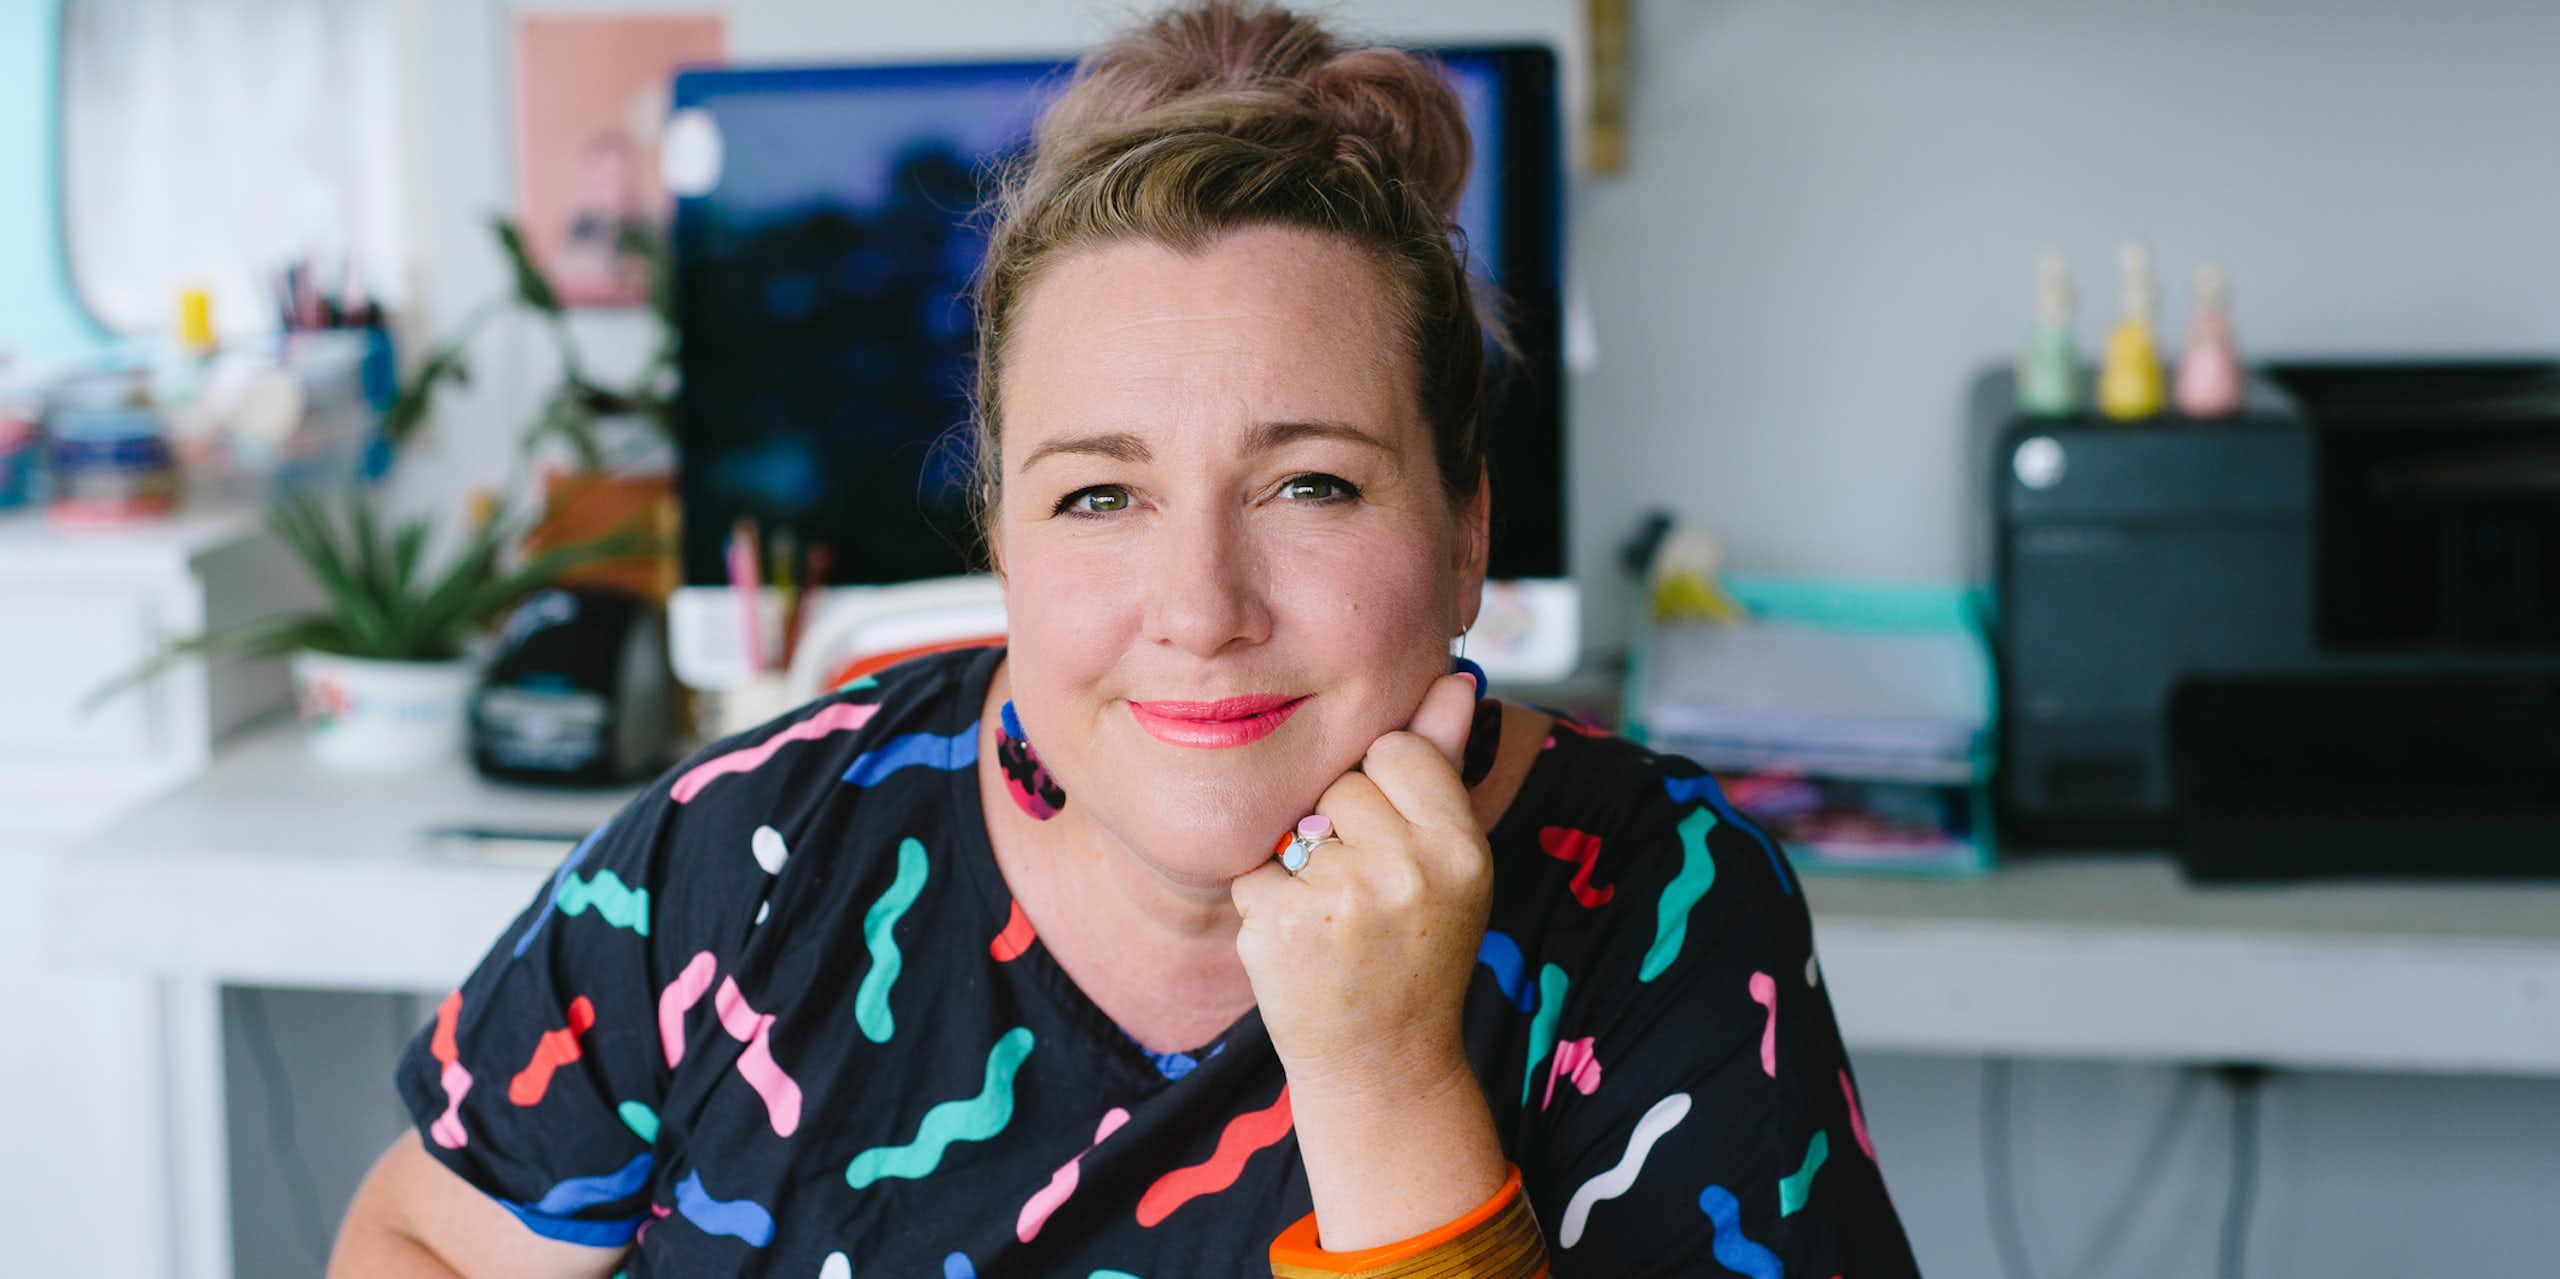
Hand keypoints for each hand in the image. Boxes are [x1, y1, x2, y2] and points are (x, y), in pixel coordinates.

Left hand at [1230, 672, 1490, 1099]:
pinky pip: (1252, 870)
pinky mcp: (1284, 925)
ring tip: (1337, 923)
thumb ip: (1443, 765)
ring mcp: (1343, 898)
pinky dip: (1264, 905)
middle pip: (1339, 784)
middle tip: (1368, 898)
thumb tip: (1453, 678)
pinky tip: (1301, 946)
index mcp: (1460, 846)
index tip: (1394, 845)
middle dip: (1339, 829)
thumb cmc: (1417, 952)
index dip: (1382, 790)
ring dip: (1299, 867)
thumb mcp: (1448, 864)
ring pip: (1293, 826)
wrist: (1386, 1067)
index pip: (1395, 749)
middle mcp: (1408, 868)